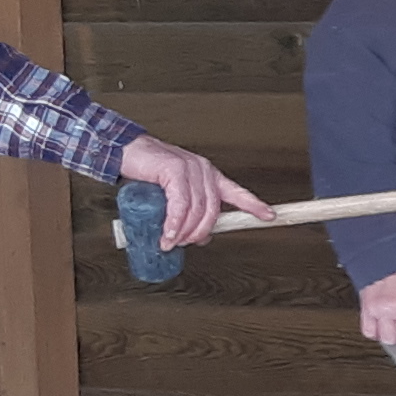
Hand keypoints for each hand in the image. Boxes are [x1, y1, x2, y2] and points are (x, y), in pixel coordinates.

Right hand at [114, 134, 276, 250]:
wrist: (127, 152)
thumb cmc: (149, 173)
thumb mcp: (174, 196)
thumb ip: (190, 212)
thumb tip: (201, 237)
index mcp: (208, 176)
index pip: (236, 192)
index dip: (253, 205)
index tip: (269, 215)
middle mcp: (204, 171)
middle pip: (212, 211)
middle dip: (198, 233)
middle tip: (182, 243)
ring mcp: (191, 168)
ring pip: (196, 211)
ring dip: (183, 233)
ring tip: (170, 242)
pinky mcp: (175, 170)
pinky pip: (180, 205)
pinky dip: (174, 224)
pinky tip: (168, 234)